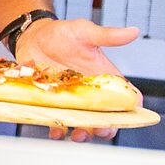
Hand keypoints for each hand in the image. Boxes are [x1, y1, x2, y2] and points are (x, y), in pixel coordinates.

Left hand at [13, 18, 139, 142]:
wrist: (32, 37)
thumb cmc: (61, 34)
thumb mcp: (85, 32)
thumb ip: (108, 35)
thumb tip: (133, 31)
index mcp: (104, 77)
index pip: (126, 98)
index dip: (131, 110)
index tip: (128, 116)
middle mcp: (90, 93)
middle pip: (106, 118)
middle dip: (105, 129)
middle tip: (99, 129)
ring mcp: (71, 101)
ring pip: (83, 124)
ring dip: (82, 133)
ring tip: (77, 133)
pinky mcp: (53, 104)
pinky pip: (57, 122)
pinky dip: (57, 129)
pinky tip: (55, 129)